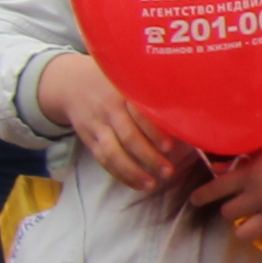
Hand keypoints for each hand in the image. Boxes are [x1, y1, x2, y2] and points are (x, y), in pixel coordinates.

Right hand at [39, 55, 203, 197]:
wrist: (70, 83)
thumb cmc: (115, 82)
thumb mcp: (130, 78)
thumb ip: (153, 91)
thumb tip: (191, 107)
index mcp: (124, 91)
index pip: (140, 113)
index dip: (154, 131)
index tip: (170, 147)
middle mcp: (109, 108)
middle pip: (128, 136)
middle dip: (148, 156)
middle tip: (169, 171)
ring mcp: (97, 125)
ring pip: (113, 153)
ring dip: (133, 171)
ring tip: (152, 184)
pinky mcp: (89, 139)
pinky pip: (103, 160)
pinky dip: (120, 174)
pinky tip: (137, 184)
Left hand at [202, 124, 261, 256]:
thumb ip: (250, 155)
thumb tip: (224, 165)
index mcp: (251, 176)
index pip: (214, 189)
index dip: (202, 195)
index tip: (196, 200)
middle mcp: (257, 199)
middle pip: (226, 213)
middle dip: (231, 208)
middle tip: (240, 203)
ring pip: (242, 234)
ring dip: (246, 227)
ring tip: (255, 221)